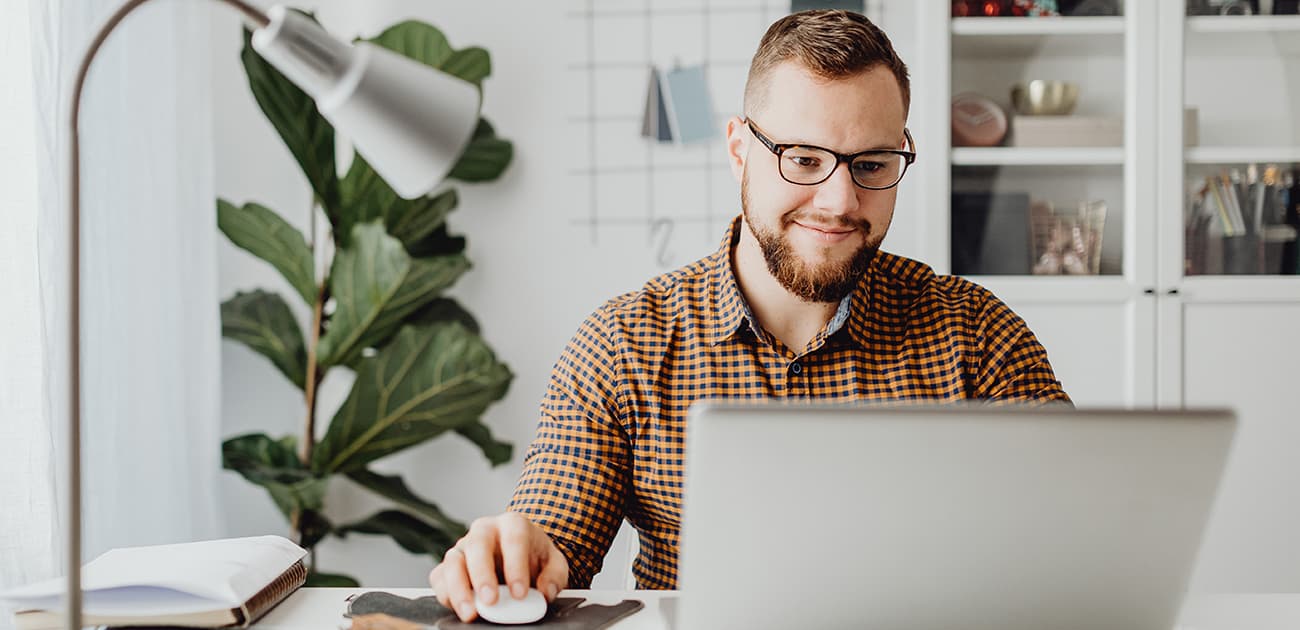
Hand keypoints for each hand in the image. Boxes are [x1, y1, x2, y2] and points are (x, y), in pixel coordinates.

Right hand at [428, 511, 568, 622]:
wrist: (519, 556)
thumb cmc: (534, 557)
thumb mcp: (554, 563)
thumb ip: (554, 576)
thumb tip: (544, 592)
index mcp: (512, 525)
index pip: (513, 539)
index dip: (516, 566)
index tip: (520, 593)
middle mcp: (484, 531)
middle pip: (477, 545)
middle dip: (482, 575)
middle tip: (490, 601)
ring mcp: (463, 547)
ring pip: (453, 561)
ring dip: (459, 588)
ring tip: (471, 612)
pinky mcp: (449, 565)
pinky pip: (439, 577)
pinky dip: (445, 594)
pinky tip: (458, 608)